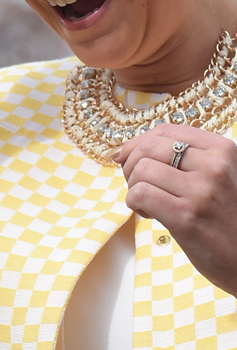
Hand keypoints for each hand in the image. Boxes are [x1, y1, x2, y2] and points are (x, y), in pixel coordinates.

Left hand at [116, 126, 236, 295]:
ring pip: (141, 170)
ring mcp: (201, 190)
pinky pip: (141, 194)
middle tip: (137, 185)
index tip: (127, 158)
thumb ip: (184, 160)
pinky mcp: (187, 216)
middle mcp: (214, 165)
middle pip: (149, 147)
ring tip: (148, 203)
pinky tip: (150, 214)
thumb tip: (124, 151)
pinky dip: (135, 203)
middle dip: (131, 165)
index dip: (138, 143)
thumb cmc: (226, 219)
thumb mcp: (217, 178)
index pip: (165, 131)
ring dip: (134, 187)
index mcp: (222, 150)